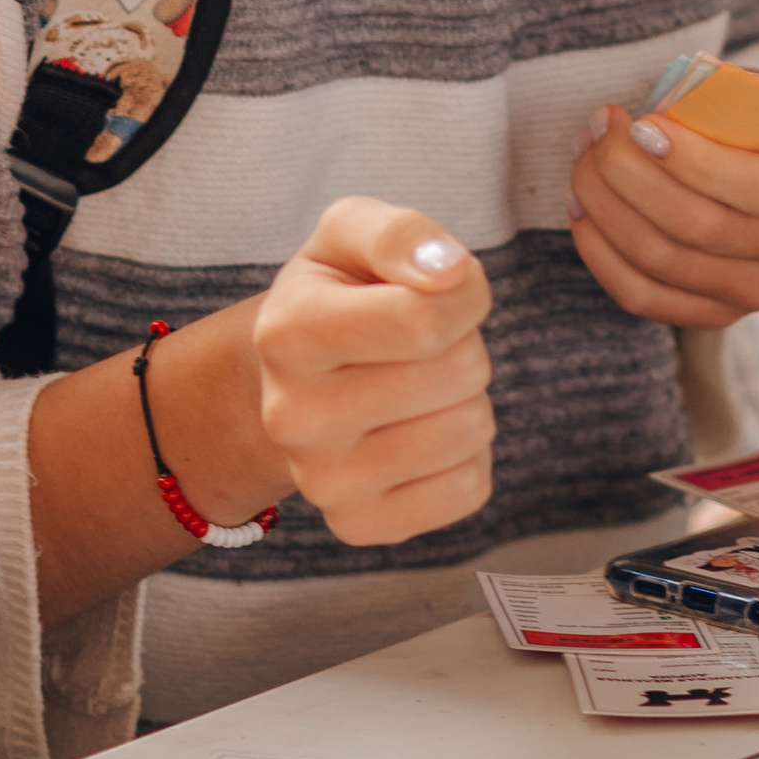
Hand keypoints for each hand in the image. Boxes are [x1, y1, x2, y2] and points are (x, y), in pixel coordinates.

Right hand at [252, 201, 494, 545]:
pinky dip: (466, 455)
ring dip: (466, 396)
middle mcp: (293, 417)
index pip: (424, 321)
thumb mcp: (350, 232)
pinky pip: (469, 488)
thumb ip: (399, 234)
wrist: (293, 378)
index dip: (463, 293)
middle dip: (463, 342)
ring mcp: (322, 483)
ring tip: (418, 383)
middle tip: (418, 343)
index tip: (441, 287)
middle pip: (458, 373)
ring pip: (470, 429)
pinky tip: (420, 431)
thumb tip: (450, 272)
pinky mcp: (359, 526)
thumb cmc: (337, 294)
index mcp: (288, 332)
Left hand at [567, 108, 758, 328]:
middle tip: (596, 129)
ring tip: (582, 157)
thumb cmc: (753, 115)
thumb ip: (723, 95)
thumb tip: (666, 101)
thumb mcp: (758, 91)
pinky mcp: (720, 316)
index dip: (693, 162)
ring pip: (664, 261)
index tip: (639, 124)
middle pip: (702, 227)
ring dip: (605, 205)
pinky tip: (581, 209)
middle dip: (629, 175)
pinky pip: (644, 297)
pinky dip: (601, 253)